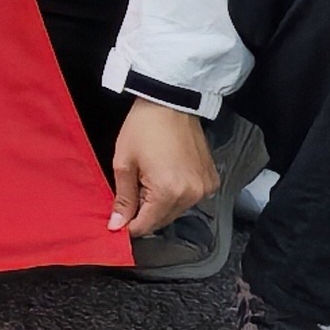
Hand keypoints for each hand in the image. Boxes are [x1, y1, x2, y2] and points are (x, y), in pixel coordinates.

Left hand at [110, 99, 221, 239]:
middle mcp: (191, 195)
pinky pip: (191, 198)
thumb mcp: (124, 162)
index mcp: (169, 192)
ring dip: (161, 204)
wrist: (169, 103)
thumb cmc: (144, 127)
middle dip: (144, 214)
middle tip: (130, 197)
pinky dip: (177, 194)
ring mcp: (204, 188)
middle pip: (163, 220)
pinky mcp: (211, 180)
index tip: (118, 224)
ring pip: (177, 210)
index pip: (147, 224)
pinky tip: (166, 176)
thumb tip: (117, 225)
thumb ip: (123, 198)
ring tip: (148, 180)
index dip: (130, 226)